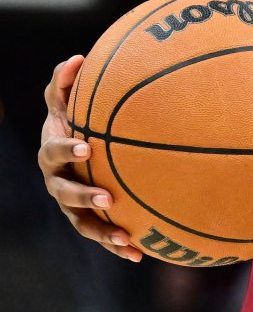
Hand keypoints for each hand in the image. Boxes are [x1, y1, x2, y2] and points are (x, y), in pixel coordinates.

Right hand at [38, 56, 140, 261]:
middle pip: (64, 192)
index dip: (66, 150)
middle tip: (108, 198)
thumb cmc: (76, 118)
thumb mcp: (67, 100)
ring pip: (81, 222)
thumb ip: (67, 82)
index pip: (55, 150)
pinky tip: (141, 254)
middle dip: (84, 197)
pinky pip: (102, 236)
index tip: (86, 147)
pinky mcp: (88, 220)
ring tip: (124, 239)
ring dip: (102, 232)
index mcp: (54, 151)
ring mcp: (70, 204)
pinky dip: (118, 246)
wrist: (79, 148)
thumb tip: (77, 58)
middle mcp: (58, 180)